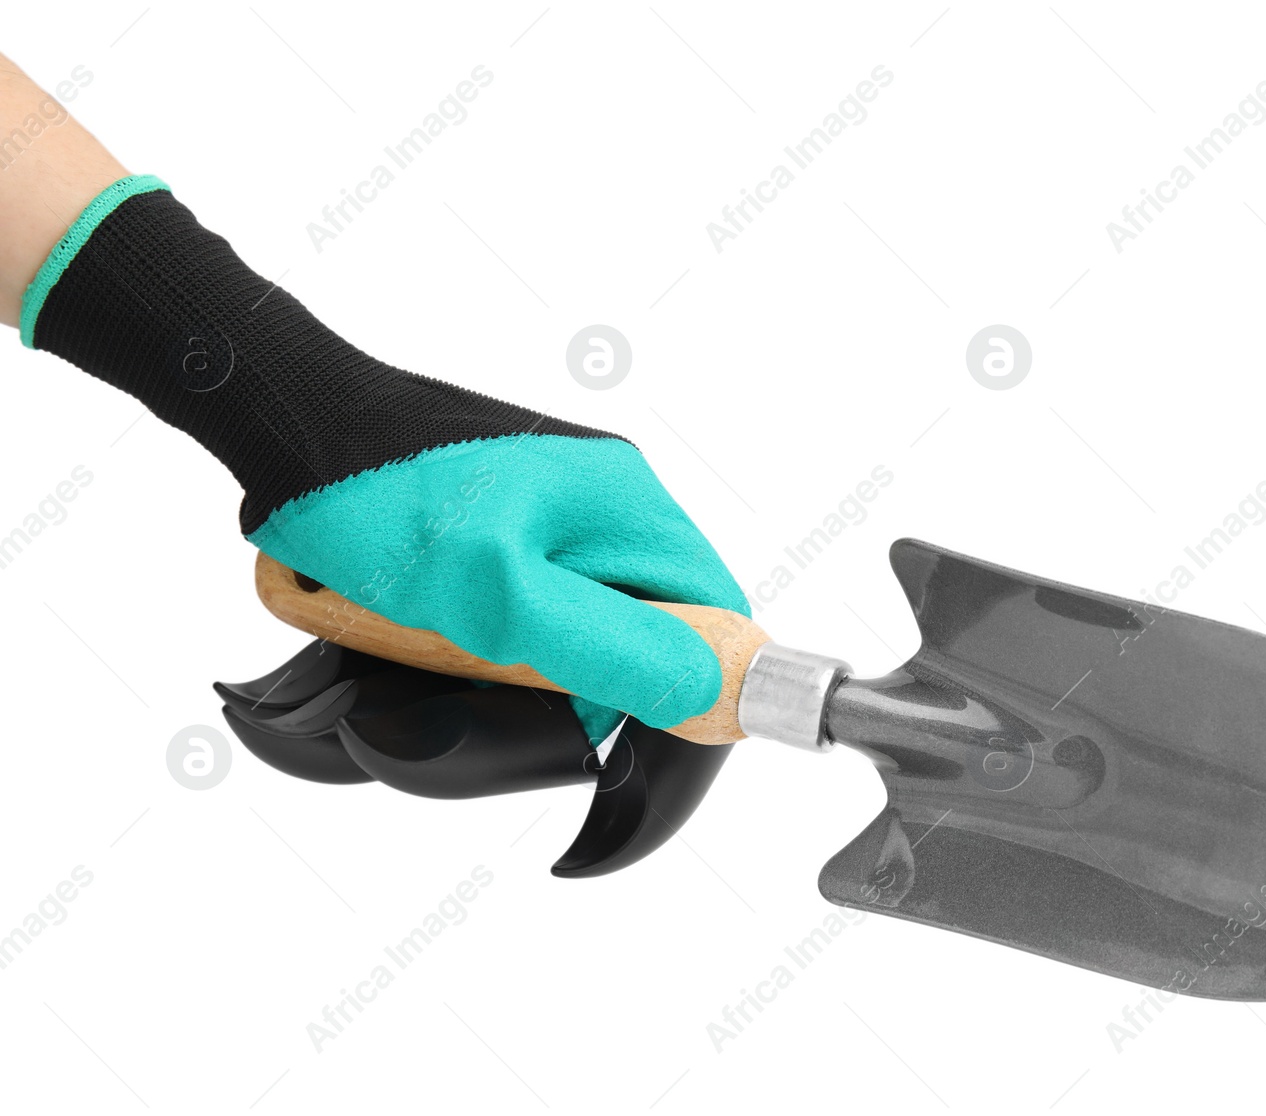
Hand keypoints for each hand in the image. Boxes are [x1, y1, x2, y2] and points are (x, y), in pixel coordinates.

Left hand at [248, 427, 748, 746]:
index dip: (686, 685)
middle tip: (509, 696)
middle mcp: (608, 498)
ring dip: (540, 660)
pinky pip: (544, 596)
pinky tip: (442, 634)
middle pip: (655, 622)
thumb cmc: (376, 501)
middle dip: (595, 677)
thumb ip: (605, 645)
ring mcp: (561, 502)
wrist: (286, 426)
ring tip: (459, 661)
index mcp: (627, 504)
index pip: (715, 614)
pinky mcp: (515, 513)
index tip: (613, 729)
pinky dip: (503, 633)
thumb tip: (709, 688)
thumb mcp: (495, 597)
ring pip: (593, 617)